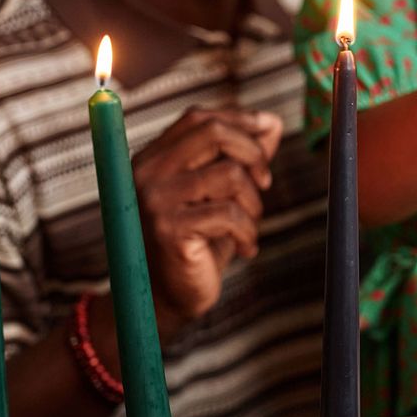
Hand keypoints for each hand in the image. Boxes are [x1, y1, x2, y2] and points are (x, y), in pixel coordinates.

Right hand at [131, 108, 282, 337]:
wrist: (168, 298)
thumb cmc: (199, 242)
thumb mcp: (221, 193)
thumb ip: (241, 156)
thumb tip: (270, 121)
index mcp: (153, 159)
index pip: (198, 118)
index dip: (240, 119)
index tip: (268, 131)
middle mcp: (146, 172)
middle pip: (213, 132)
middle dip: (253, 154)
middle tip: (265, 183)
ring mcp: (154, 200)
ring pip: (230, 175)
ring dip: (254, 204)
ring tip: (247, 228)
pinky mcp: (169, 228)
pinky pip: (230, 214)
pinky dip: (248, 233)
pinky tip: (244, 250)